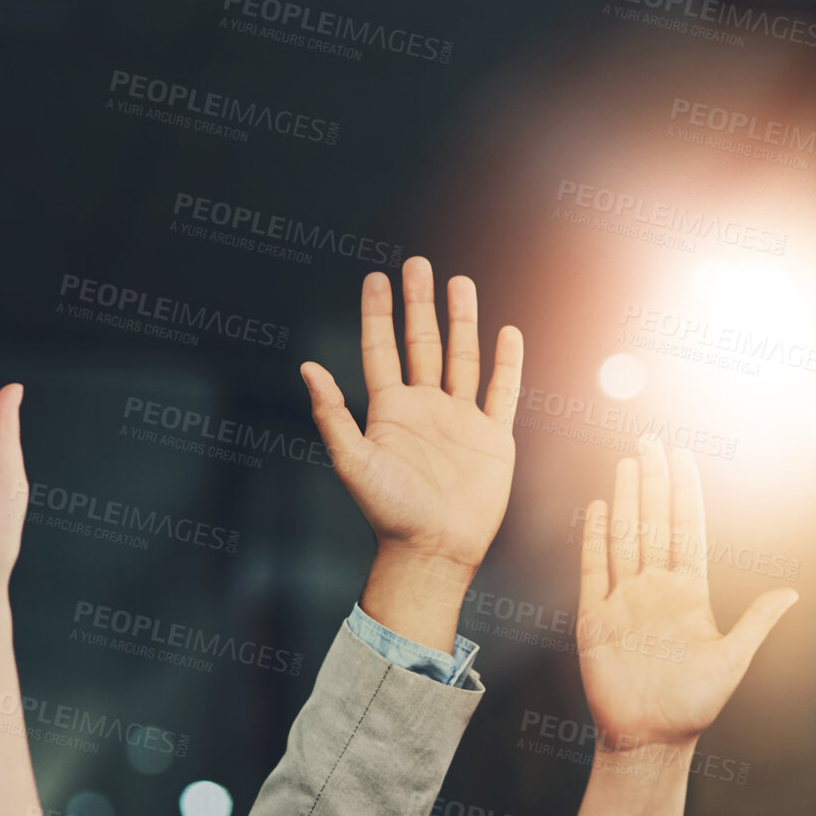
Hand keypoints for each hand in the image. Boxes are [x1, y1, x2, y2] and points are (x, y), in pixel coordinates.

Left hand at [302, 257, 522, 588]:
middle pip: (422, 343)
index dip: (378, 313)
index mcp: (390, 411)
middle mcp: (425, 408)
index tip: (376, 277)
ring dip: (462, 321)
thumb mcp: (352, 461)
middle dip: (419, 303)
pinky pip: (502, 391)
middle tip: (417, 265)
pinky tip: (508, 333)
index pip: (382, 349)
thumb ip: (332, 414)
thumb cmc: (389, 512)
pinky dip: (507, 362)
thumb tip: (307, 366)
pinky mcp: (492, 437)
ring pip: (462, 357)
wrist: (434, 550)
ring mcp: (460, 420)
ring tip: (460, 283)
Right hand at [576, 437, 796, 753]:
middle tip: (651, 440)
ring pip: (624, 537)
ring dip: (625, 500)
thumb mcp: (733, 660)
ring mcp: (624, 600)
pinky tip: (598, 508)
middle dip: (652, 481)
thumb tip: (792, 592)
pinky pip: (594, 570)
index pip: (686, 529)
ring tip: (627, 462)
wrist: (650, 740)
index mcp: (689, 593)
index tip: (684, 456)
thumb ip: (756, 622)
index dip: (684, 492)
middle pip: (653, 522)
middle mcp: (655, 589)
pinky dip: (595, 539)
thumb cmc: (693, 706)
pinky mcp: (595, 619)